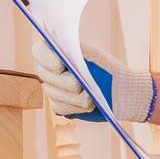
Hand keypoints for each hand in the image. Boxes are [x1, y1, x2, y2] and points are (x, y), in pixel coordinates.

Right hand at [32, 40, 155, 122]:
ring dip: (74, 97)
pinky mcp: (60, 105)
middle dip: (65, 82)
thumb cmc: (107, 70)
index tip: (61, 65)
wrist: (120, 93)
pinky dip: (75, 107)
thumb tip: (62, 56)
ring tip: (91, 98)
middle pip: (45, 74)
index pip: (39, 51)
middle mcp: (51, 70)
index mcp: (57, 52)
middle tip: (80, 86)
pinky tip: (89, 105)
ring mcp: (54, 88)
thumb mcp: (95, 58)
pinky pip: (59, 107)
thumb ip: (78, 54)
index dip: (46, 58)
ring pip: (52, 93)